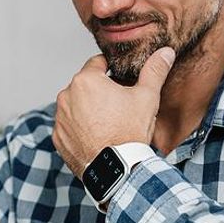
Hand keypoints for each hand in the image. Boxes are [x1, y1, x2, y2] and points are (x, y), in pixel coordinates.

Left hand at [53, 47, 174, 176]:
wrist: (117, 170)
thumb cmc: (129, 133)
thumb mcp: (147, 97)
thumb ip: (154, 71)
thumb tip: (165, 53)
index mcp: (85, 80)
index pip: (97, 63)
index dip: (112, 71)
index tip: (121, 82)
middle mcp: (66, 96)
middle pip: (85, 86)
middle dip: (99, 92)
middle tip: (118, 107)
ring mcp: (60, 119)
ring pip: (76, 106)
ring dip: (88, 110)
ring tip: (108, 124)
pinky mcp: (58, 138)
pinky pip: (69, 127)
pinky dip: (80, 129)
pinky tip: (97, 137)